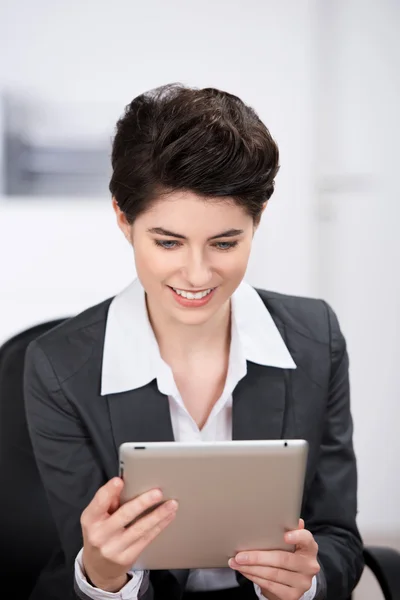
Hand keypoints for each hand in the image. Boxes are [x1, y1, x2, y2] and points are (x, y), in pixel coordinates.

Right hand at [81, 477, 177, 591]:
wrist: (97, 568)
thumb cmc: (99, 533)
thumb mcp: (95, 518)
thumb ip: (107, 502)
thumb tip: (124, 484)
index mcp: (90, 520)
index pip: (99, 503)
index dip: (108, 491)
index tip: (119, 481)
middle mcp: (100, 535)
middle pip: (124, 515)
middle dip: (142, 502)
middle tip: (158, 492)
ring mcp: (114, 548)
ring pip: (139, 528)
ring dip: (158, 515)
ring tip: (171, 504)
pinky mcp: (127, 557)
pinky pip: (146, 539)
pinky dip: (159, 526)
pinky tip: (168, 517)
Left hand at [228, 519, 319, 599]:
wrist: (296, 580)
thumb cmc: (291, 553)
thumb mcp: (293, 542)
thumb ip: (290, 529)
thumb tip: (287, 516)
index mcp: (310, 548)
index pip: (307, 539)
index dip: (297, 537)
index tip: (285, 535)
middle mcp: (309, 566)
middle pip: (282, 560)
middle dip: (257, 557)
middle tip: (239, 555)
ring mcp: (302, 582)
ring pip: (273, 574)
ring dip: (251, 568)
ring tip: (236, 562)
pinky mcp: (292, 595)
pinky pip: (270, 586)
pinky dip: (254, 577)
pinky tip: (245, 571)